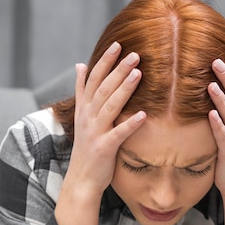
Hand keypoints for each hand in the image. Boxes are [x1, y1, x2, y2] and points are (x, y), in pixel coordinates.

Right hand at [68, 41, 145, 198]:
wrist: (81, 180)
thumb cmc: (87, 148)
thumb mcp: (82, 117)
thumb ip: (82, 91)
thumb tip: (80, 64)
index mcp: (84, 109)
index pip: (93, 79)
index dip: (104, 61)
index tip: (117, 44)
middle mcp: (88, 118)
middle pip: (103, 88)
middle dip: (117, 69)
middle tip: (134, 53)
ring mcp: (95, 132)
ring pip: (110, 106)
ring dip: (124, 88)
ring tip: (138, 72)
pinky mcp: (104, 148)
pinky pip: (119, 134)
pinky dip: (130, 124)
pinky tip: (143, 114)